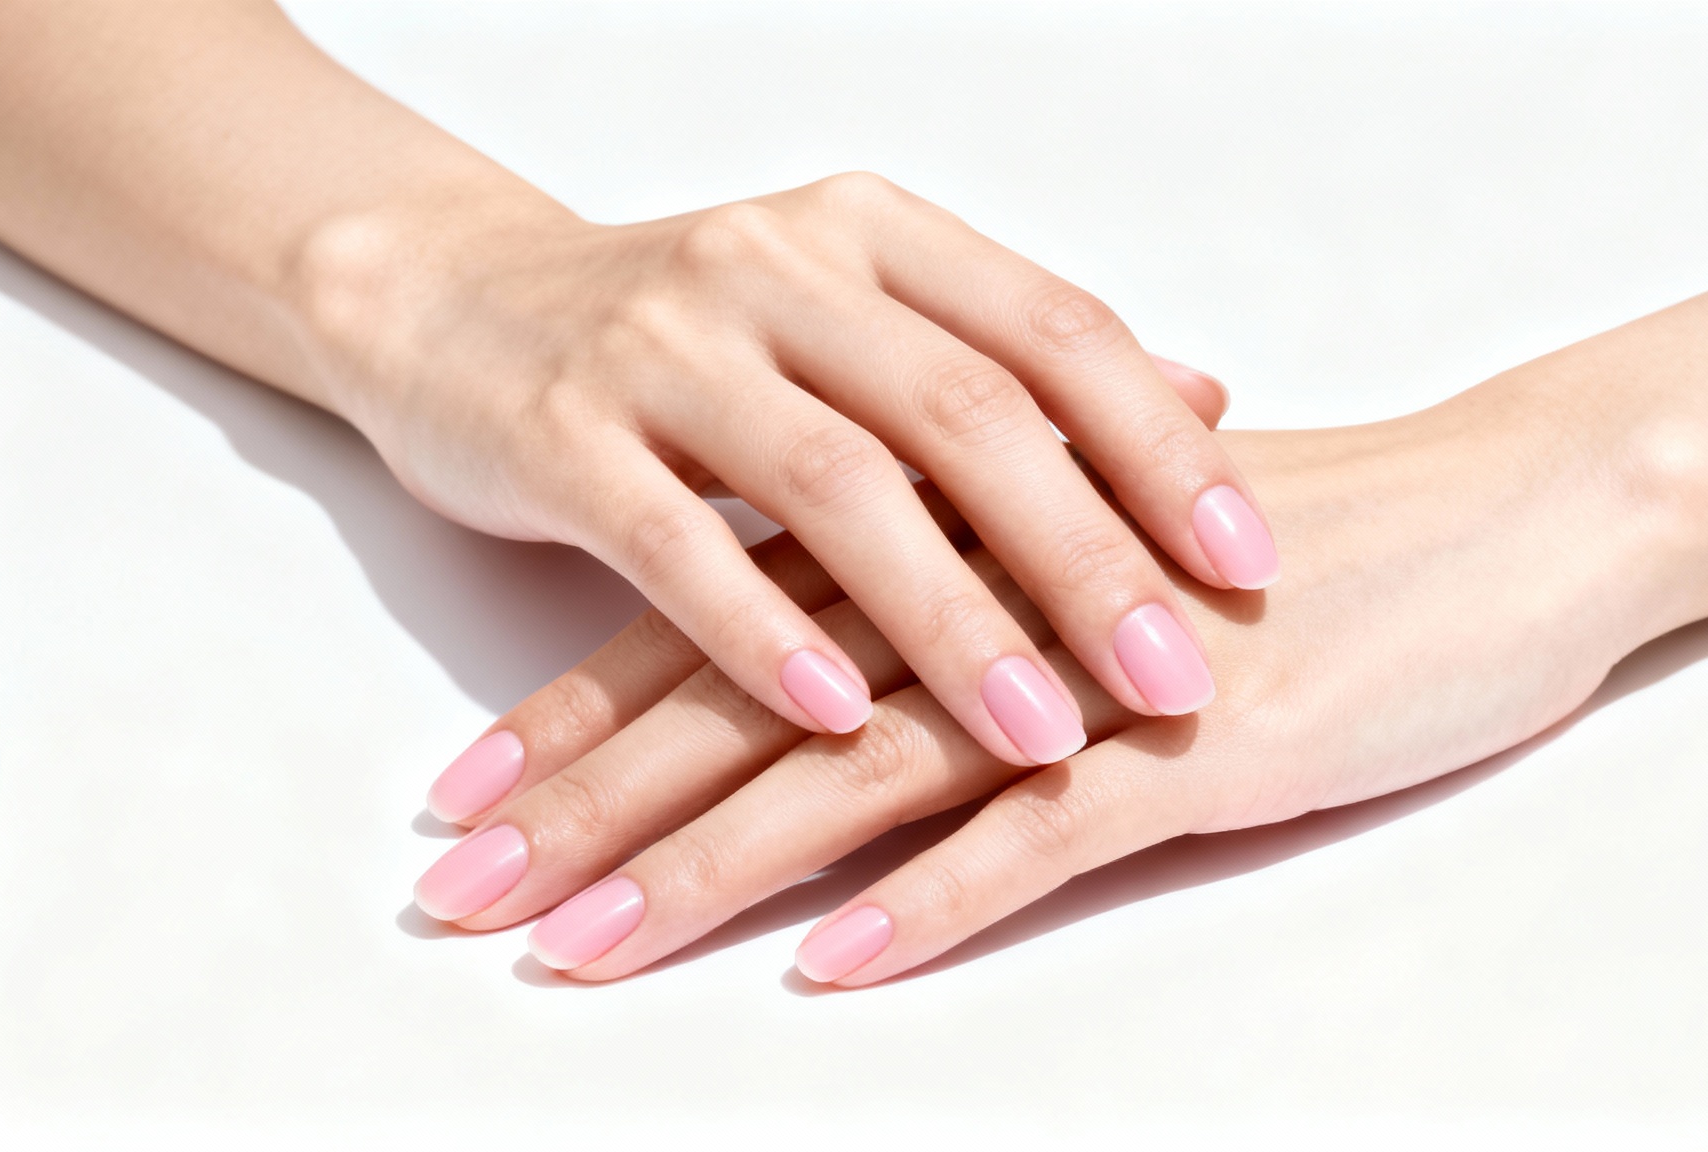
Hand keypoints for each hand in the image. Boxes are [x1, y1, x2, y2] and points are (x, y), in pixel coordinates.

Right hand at [301, 176, 1273, 775]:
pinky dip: (765, 633)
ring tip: (1039, 734)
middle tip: (1179, 678)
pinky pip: (675, 540)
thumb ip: (1018, 356)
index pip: (1054, 331)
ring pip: (834, 483)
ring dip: (947, 619)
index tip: (1251, 561)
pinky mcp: (558, 429)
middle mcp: (782, 263)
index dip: (1160, 447)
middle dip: (1085, 558)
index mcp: (879, 233)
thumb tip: (1209, 397)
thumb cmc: (697, 331)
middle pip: (966, 413)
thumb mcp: (864, 310)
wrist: (456, 297)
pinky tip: (843, 720)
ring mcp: (663, 341)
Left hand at [410, 392, 1675, 982]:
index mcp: (959, 529)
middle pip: (745, 698)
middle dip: (586, 803)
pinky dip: (925, 900)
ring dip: (706, 864)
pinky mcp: (1199, 746)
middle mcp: (993, 586)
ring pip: (854, 767)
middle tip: (455, 891)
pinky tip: (822, 967)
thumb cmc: (1312, 536)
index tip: (466, 794)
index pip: (725, 620)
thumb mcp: (1111, 542)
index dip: (584, 710)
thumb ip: (977, 582)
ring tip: (577, 946)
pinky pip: (1036, 834)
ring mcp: (1089, 667)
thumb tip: (859, 661)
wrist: (1512, 513)